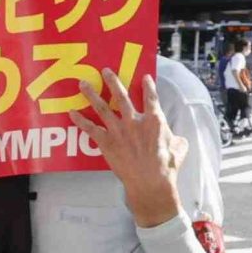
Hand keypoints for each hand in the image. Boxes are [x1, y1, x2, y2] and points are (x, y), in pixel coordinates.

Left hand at [68, 70, 182, 227]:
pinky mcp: (107, 143)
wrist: (150, 182)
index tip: (144, 76)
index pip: (151, 97)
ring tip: (83, 84)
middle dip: (113, 81)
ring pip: (102, 108)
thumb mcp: (179, 148)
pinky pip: (90, 129)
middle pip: (121, 96)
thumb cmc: (167, 167)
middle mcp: (134, 121)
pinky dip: (81, 121)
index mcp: (155, 120)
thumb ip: (176, 139)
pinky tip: (72, 113)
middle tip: (105, 70)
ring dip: (92, 94)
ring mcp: (119, 131)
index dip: (148, 86)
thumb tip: (175, 138)